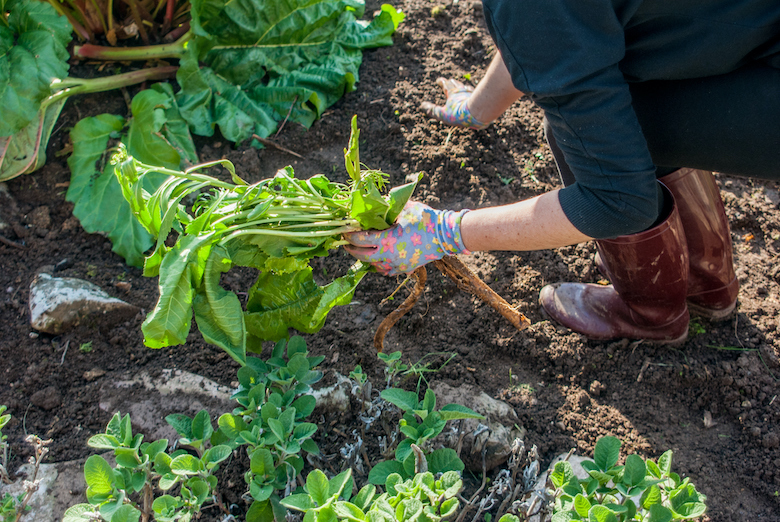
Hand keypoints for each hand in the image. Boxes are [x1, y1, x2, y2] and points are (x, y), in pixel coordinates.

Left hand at [344, 201, 470, 275]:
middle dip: (351, 249)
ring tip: (359, 251)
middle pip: (363, 256)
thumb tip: (377, 201)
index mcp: (387, 240)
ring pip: (374, 266)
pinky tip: (377, 260)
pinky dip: (379, 266)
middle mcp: (389, 255)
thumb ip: (389, 206)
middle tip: (345, 243)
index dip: (349, 236)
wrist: (446, 236)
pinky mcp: (405, 268)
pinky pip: (387, 271)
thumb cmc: (426, 220)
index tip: (344, 231)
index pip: (360, 240)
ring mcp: (397, 264)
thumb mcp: (406, 208)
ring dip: (365, 259)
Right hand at [421, 77, 488, 128]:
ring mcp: (471, 94)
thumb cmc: (459, 113)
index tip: (439, 80)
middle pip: (456, 84)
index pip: (446, 85)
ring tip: (461, 86)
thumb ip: (433, 110)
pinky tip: (473, 94)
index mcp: (452, 93)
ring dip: (462, 86)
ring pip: (465, 87)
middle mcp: (462, 91)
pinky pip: (474, 94)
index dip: (442, 82)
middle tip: (450, 80)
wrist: (478, 112)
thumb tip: (422, 106)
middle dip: (452, 82)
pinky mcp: (479, 98)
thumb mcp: (443, 114)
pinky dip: (471, 93)